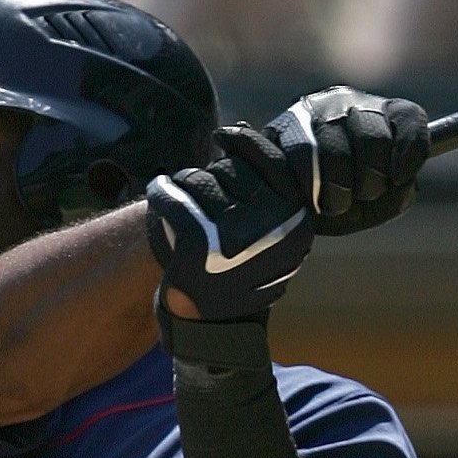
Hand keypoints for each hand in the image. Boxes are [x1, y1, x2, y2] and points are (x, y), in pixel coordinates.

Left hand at [145, 125, 314, 321]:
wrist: (210, 325)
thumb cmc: (236, 271)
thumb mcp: (270, 233)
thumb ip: (267, 190)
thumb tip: (240, 132)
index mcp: (297, 222)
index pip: (271, 161)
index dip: (245, 144)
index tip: (225, 137)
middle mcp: (273, 226)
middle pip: (232, 170)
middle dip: (213, 177)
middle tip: (201, 200)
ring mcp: (236, 234)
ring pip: (201, 181)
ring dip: (186, 188)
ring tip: (184, 211)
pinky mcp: (198, 241)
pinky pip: (172, 195)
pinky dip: (161, 194)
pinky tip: (160, 199)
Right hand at [272, 87, 428, 235]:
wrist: (285, 217)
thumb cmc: (339, 206)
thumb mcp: (376, 207)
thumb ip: (398, 196)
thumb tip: (400, 180)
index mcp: (381, 115)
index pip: (408, 118)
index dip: (409, 152)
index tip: (398, 179)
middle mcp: (349, 103)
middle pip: (373, 137)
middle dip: (370, 182)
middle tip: (356, 197)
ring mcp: (314, 110)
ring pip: (337, 150)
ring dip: (338, 191)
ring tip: (330, 204)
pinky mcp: (282, 127)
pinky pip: (302, 155)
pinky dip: (308, 188)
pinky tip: (306, 198)